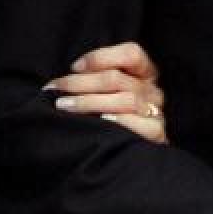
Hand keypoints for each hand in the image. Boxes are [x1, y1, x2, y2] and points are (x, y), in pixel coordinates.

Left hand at [45, 41, 166, 142]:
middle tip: (56, 88)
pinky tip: (100, 121)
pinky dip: (119, 120)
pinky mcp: (156, 133)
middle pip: (118, 78)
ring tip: (64, 105)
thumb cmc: (111, 117)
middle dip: (81, 82)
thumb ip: (96, 80)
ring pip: (125, 99)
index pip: (131, 53)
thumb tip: (62, 80)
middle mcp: (153, 90)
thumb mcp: (107, 93)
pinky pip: (141, 124)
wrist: (132, 159)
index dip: (102, 57)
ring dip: (90, 102)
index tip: (74, 66)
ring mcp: (156, 112)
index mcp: (145, 73)